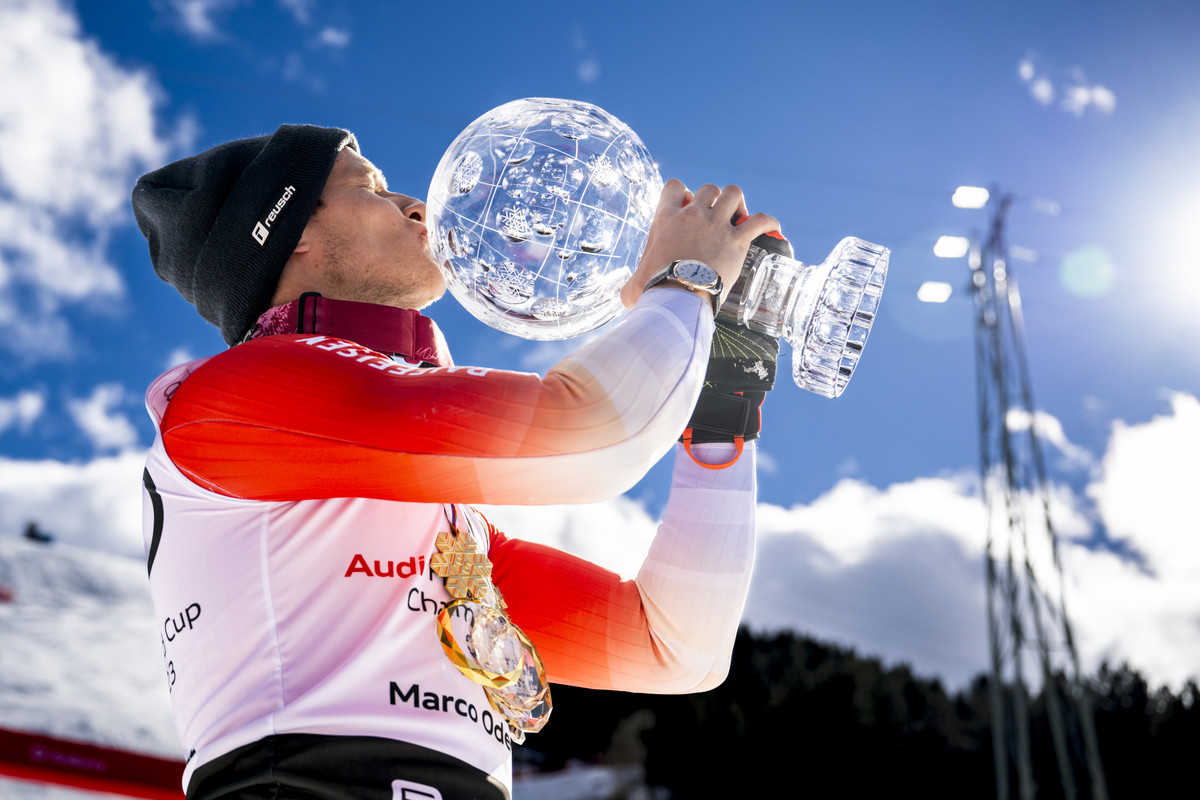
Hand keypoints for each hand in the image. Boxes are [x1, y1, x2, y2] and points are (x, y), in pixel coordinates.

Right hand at [621, 180, 779, 308]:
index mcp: (666, 219)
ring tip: (739, 218)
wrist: (677, 298)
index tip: (688, 209)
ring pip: (733, 193)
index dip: (685, 194)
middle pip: (709, 188)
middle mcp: (692, 215)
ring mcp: (716, 225)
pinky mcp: (736, 240)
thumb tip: (627, 298)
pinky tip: (771, 227)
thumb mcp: (634, 284)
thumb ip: (632, 282)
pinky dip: (767, 222)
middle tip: (717, 219)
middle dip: (715, 199)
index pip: (675, 186)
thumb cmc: (654, 291)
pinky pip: (759, 220)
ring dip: (738, 203)